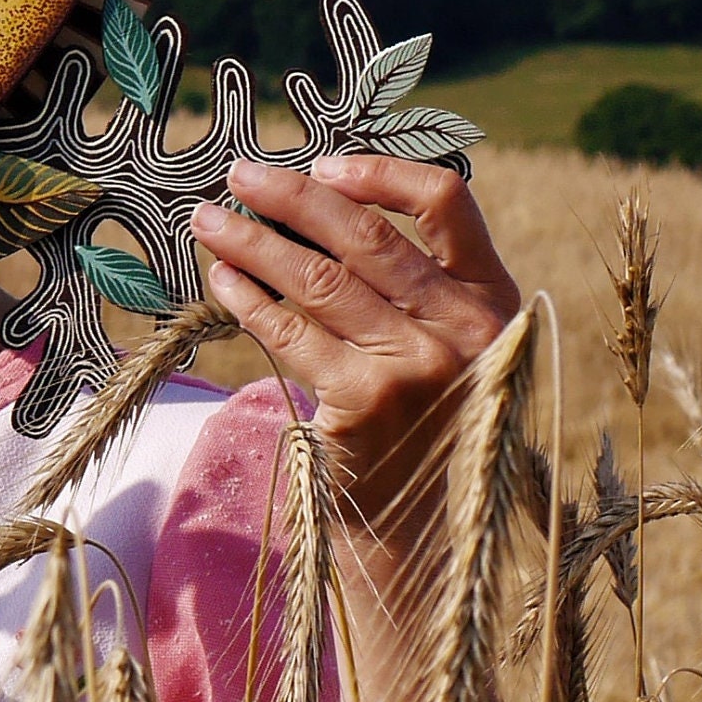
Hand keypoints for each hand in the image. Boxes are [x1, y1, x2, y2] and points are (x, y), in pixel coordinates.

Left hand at [191, 151, 521, 537]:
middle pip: (367, 236)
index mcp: (493, 299)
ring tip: (209, 222)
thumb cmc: (427, 435)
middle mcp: (463, 327)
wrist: (428, 537)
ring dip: (253, 243)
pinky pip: (291, 334)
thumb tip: (317, 213)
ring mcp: (415, 366)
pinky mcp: (364, 403)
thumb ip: (417, 292)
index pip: (448, 202)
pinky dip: (248, 301)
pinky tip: (221, 282)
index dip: (380, 172)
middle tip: (240, 173)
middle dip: (292, 198)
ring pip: (319, 280)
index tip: (322, 164)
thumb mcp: (453, 354)